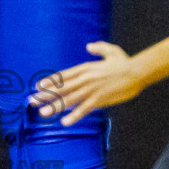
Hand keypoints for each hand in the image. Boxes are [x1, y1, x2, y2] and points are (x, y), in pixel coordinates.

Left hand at [27, 42, 143, 126]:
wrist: (138, 71)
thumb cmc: (125, 62)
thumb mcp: (111, 51)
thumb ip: (98, 48)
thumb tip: (88, 46)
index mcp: (85, 68)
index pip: (63, 76)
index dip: (50, 81)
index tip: (38, 87)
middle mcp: (85, 78)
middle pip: (62, 88)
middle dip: (45, 95)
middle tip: (31, 101)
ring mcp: (92, 89)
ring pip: (69, 99)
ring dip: (55, 106)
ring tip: (43, 113)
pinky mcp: (100, 98)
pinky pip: (84, 108)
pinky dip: (74, 115)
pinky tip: (65, 121)